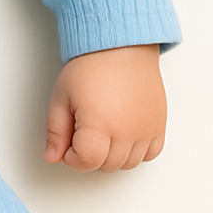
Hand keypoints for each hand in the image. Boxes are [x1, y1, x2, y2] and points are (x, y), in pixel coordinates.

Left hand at [44, 44, 165, 172]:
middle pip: (106, 166)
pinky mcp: (159, 124)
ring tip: (103, 130)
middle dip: (90, 155)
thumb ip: (56, 132)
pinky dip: (136, 151)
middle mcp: (127, 131)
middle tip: (83, 132)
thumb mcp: (61, 97)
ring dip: (112, 156)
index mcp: (99, 124)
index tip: (69, 144)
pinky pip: (150, 154)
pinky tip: (123, 134)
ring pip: (128, 164)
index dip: (73, 158)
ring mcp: (146, 129)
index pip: (87, 162)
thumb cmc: (91, 67)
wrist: (121, 46)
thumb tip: (53, 157)